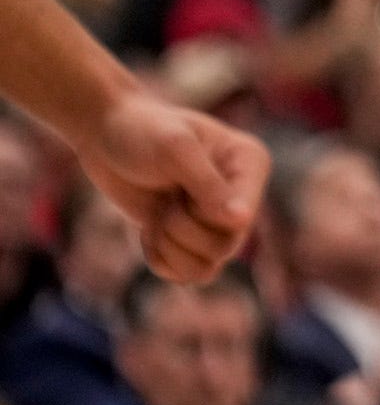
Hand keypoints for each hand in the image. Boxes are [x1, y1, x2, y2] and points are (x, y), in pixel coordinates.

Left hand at [77, 90, 268, 282]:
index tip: (179, 197)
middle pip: (225, 246)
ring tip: (156, 218)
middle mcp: (240, 195)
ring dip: (170, 248)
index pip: (244, 215)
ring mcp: (215, 220)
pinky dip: (162, 260)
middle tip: (165, 202)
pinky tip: (149, 231)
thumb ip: (207, 185)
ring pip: (208, 266)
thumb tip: (240, 221)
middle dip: (182, 230)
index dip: (207, 217)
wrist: (105, 134)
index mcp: (249, 165)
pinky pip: (188, 274)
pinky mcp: (190, 237)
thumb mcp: (174, 150)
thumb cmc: (142, 131)